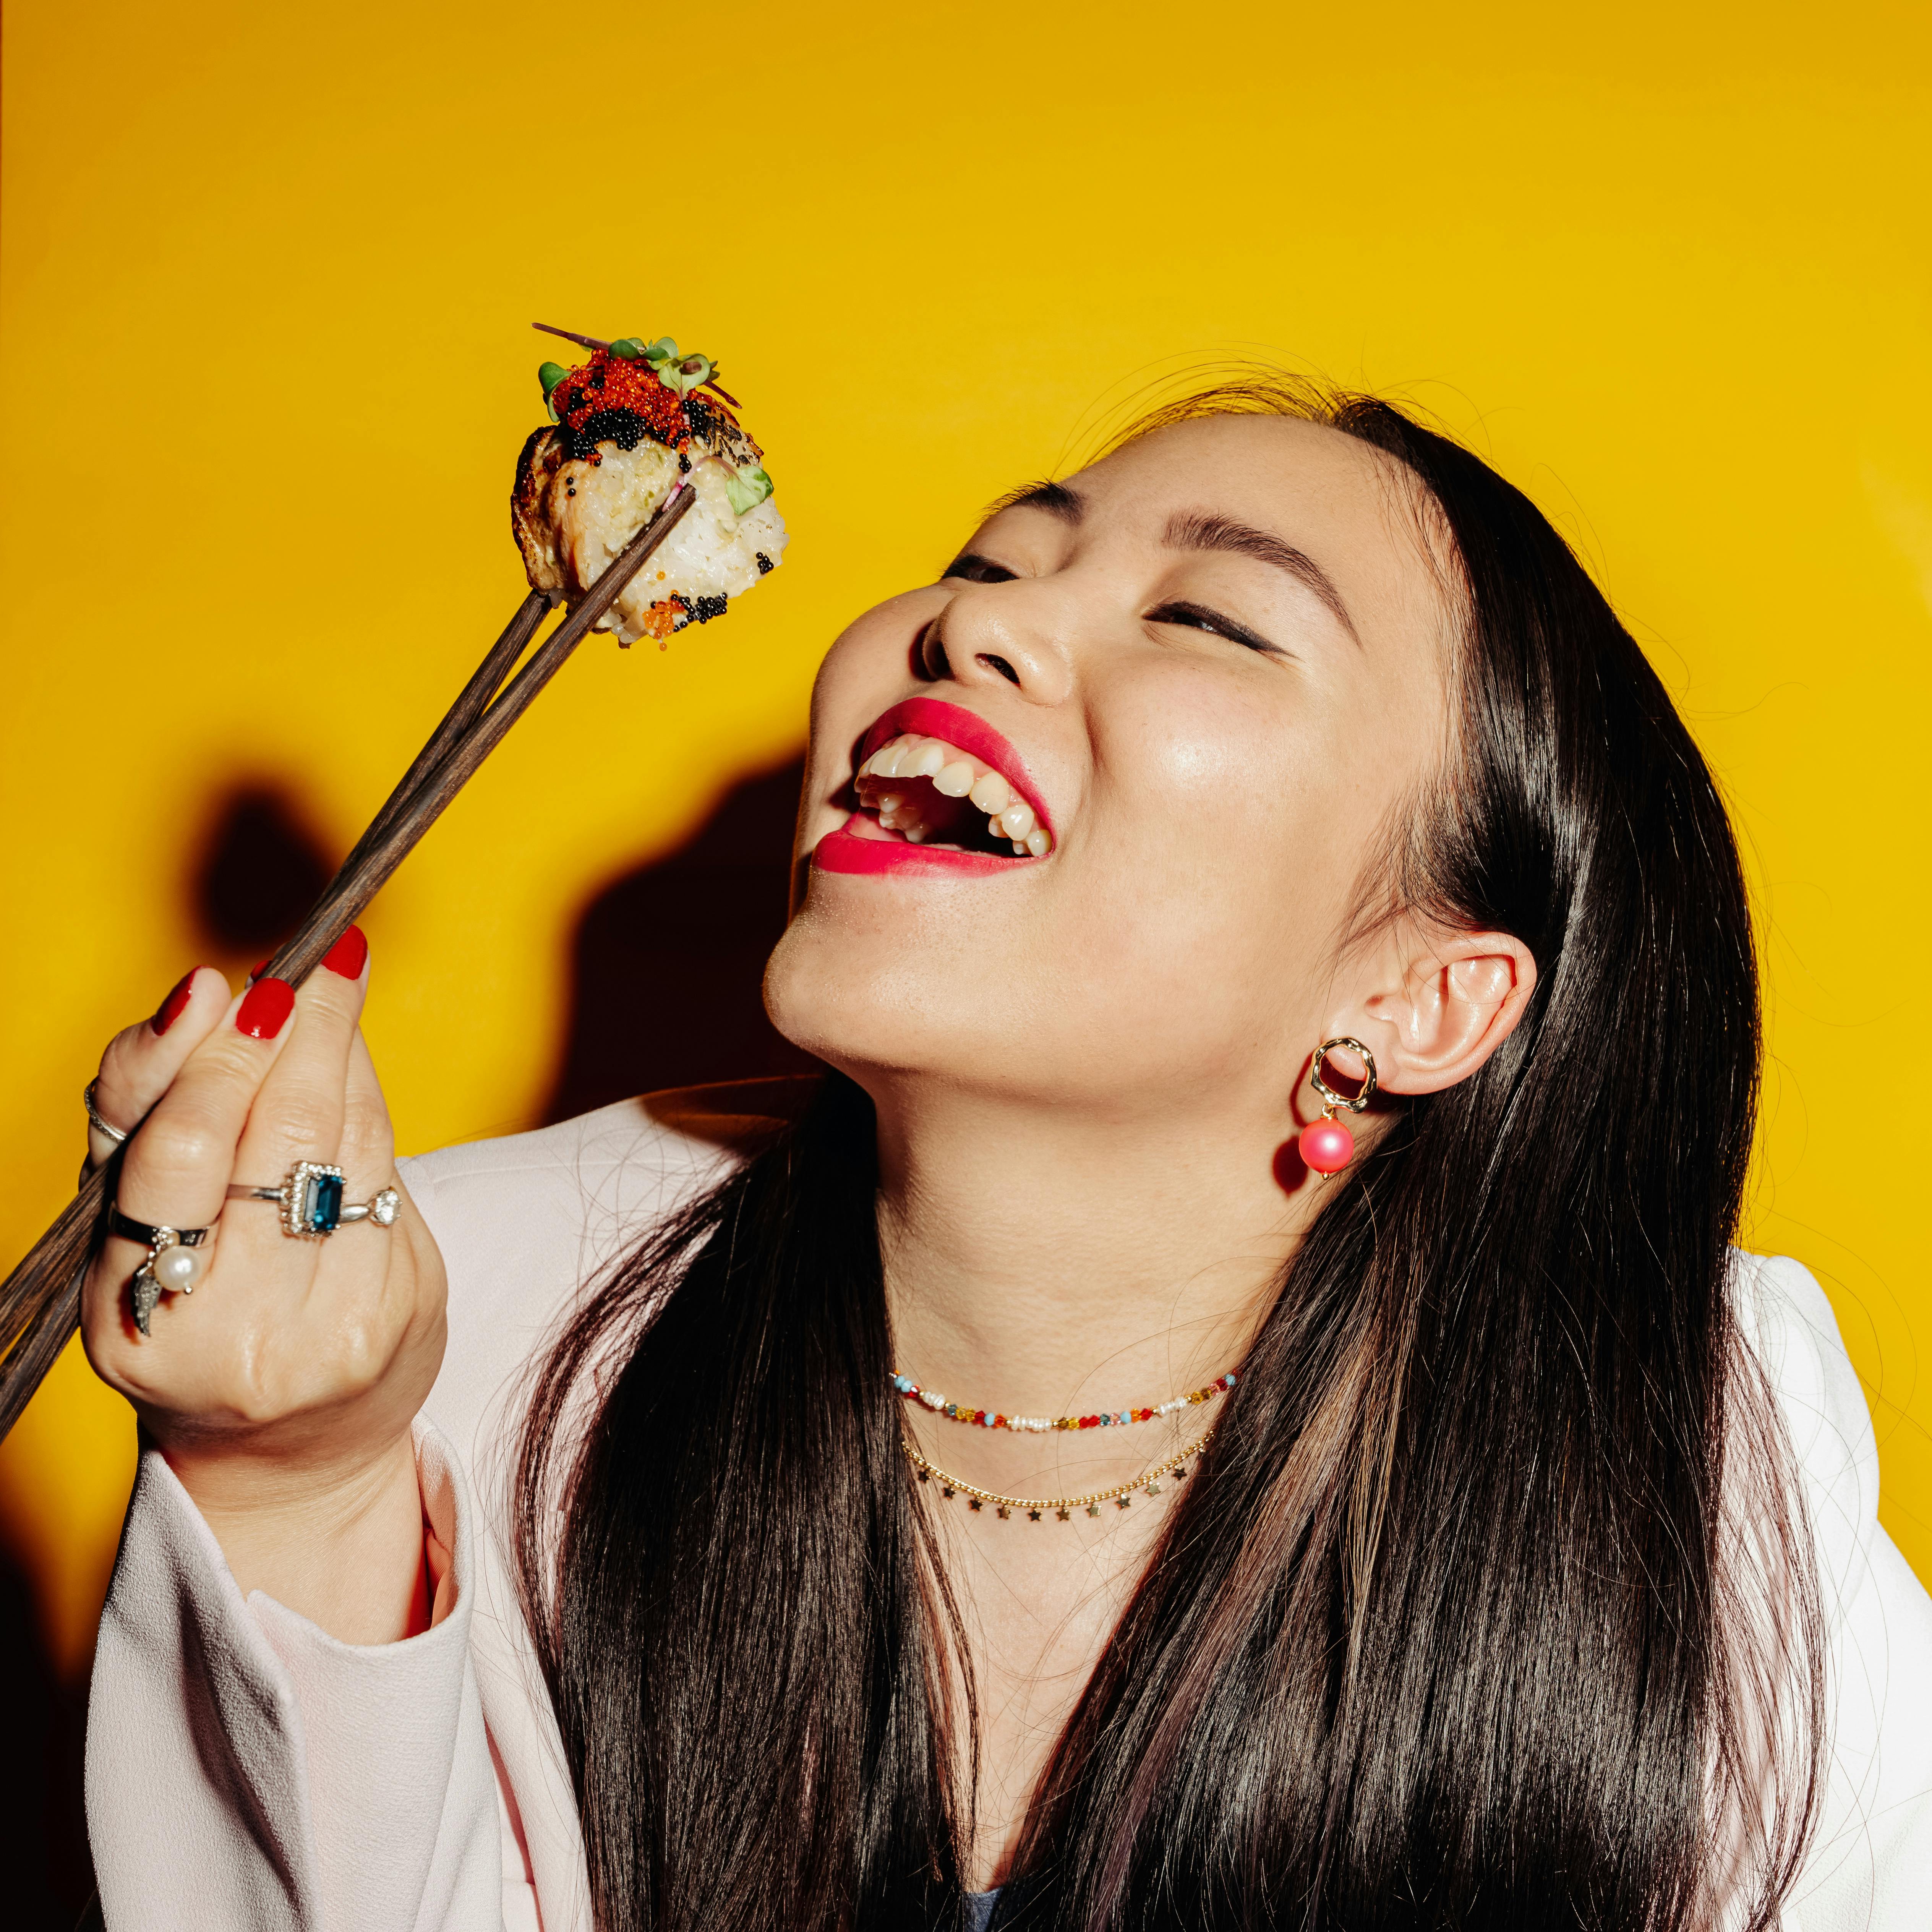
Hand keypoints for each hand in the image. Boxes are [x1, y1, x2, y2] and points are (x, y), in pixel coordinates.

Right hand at [80, 935, 448, 1641]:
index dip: (206, 1059)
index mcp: (127, 1307)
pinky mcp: (393, 1315)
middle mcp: (219, 1328)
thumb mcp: (145, 1217)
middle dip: (294, 1031)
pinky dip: (370, 1109)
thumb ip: (153, 1106)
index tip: (228, 982)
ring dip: (339, 1050)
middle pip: (270, 1137)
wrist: (294, 1442)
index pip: (169, 1157)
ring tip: (335, 982)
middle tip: (312, 961)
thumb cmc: (204, 1297)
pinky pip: (389, 1175)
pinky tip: (354, 1068)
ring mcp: (318, 1328)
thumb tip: (204, 992)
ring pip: (341, 1143)